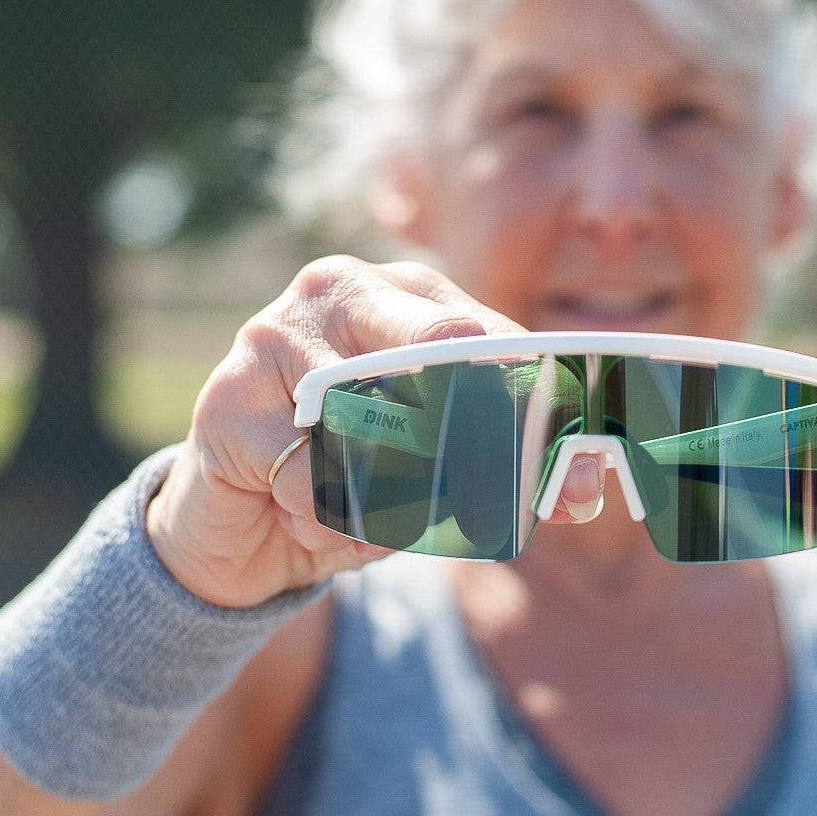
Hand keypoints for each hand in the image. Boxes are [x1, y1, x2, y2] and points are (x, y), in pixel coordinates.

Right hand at [146, 256, 603, 607]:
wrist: (237, 524)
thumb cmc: (352, 476)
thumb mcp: (441, 471)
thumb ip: (512, 469)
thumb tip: (588, 488)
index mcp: (404, 291)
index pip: (494, 338)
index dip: (543, 406)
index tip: (585, 472)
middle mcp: (339, 291)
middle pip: (442, 353)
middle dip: (486, 441)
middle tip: (503, 498)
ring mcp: (275, 336)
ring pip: (380, 432)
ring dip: (388, 502)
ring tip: (366, 514)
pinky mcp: (228, 402)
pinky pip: (316, 484)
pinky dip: (328, 524)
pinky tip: (303, 517)